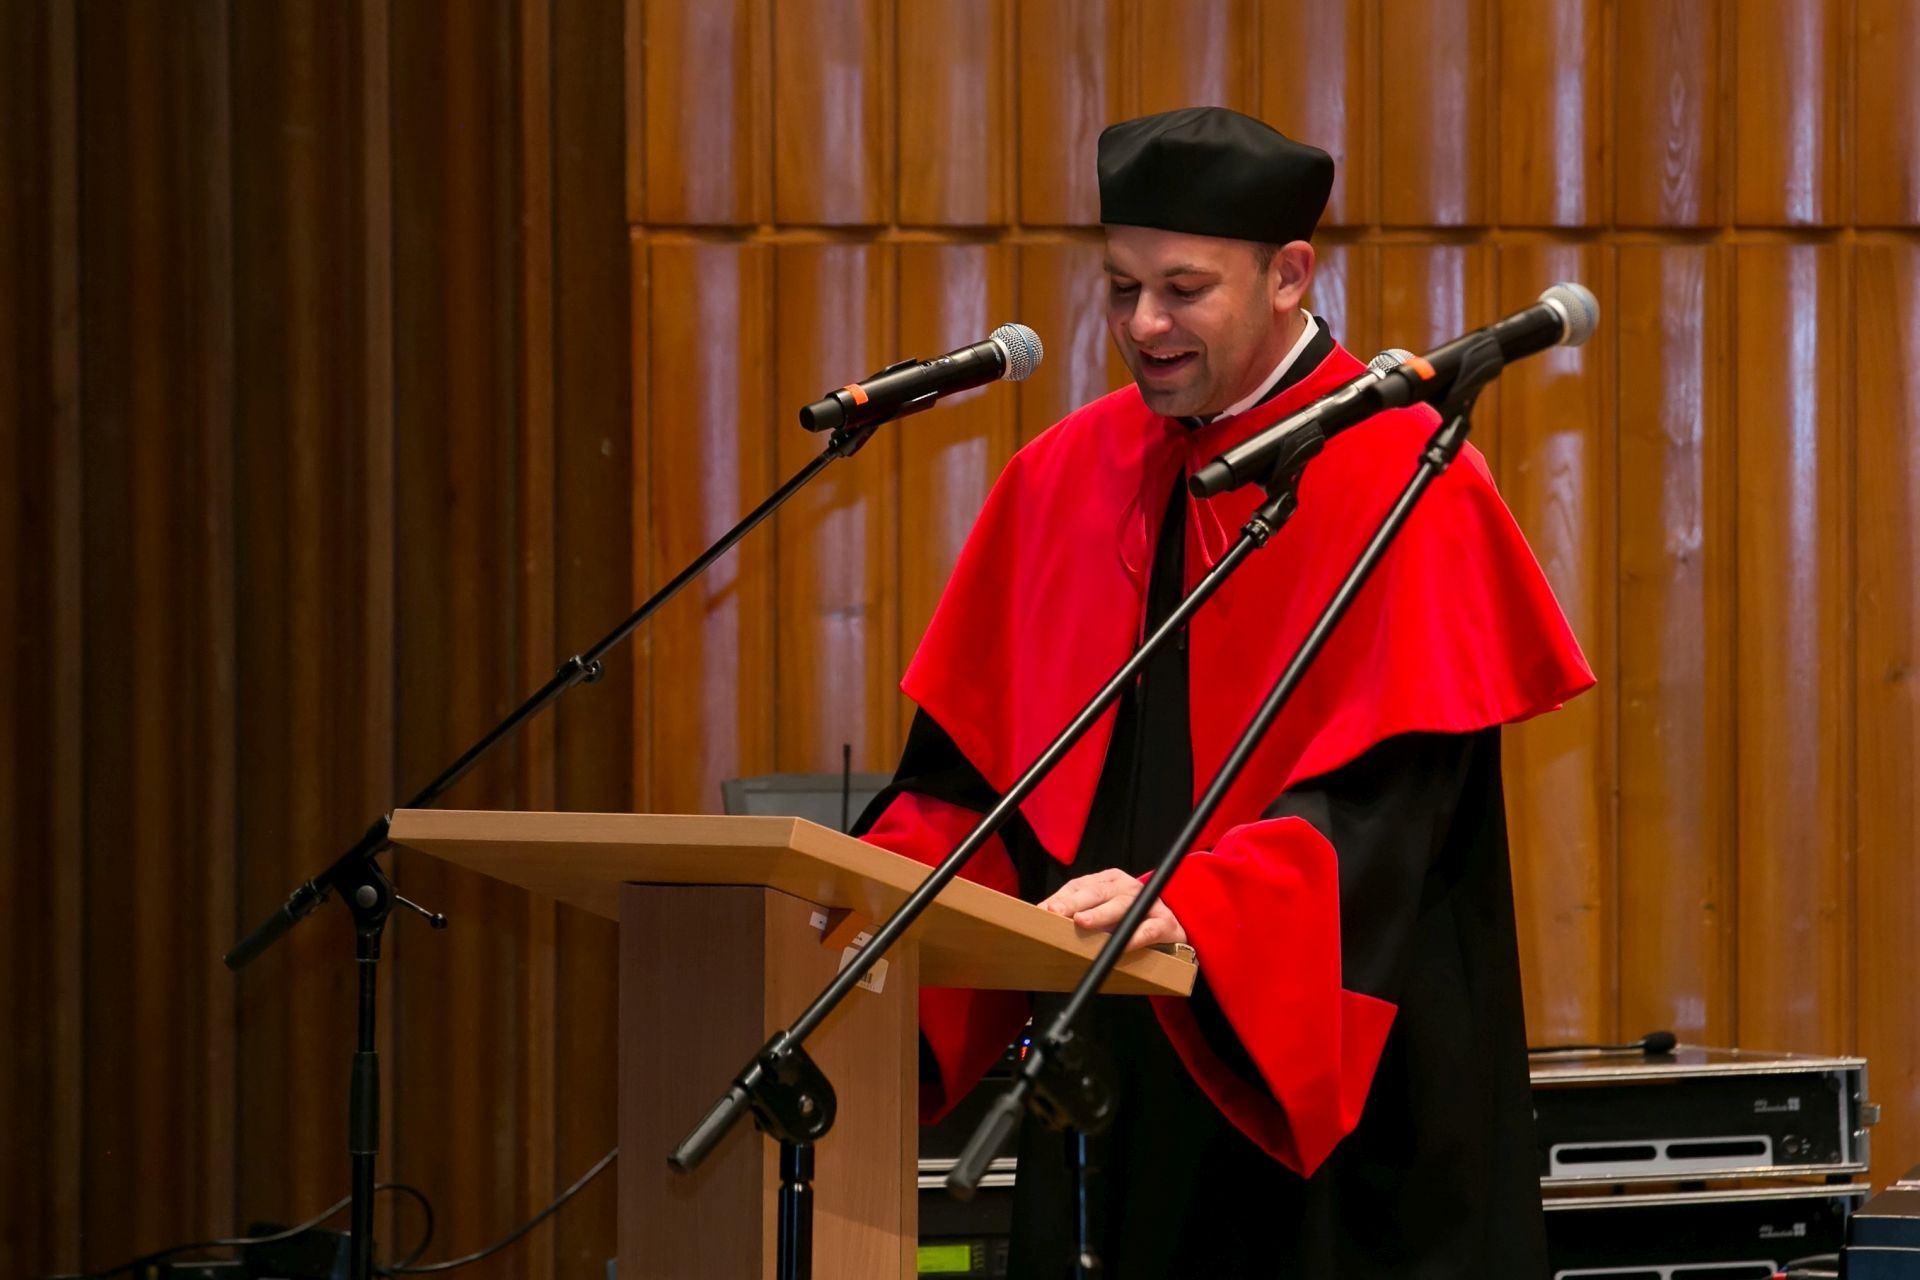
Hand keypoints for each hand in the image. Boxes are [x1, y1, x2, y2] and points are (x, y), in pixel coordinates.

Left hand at [1038, 868, 1188, 950]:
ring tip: (1082, 922)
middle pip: (1097, 892)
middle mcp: (1128, 887)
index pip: (1081, 885)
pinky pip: (1148, 930)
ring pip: (1121, 905)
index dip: (1062, 897)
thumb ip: (1077, 912)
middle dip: (1074, 902)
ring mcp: (1148, 903)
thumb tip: (1043, 918)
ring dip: (1100, 914)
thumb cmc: (1131, 921)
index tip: (1044, 910)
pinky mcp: (1165, 923)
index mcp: (1109, 881)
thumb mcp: (1103, 912)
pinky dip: (1134, 937)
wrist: (1173, 929)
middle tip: (1056, 912)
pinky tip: (1121, 945)